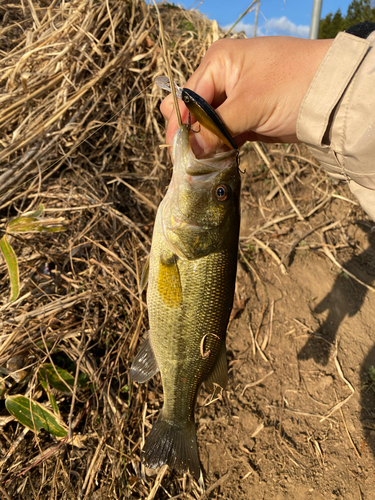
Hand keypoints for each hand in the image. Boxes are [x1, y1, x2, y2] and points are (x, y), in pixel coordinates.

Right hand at [160, 36, 332, 156]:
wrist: (332, 96)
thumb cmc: (292, 86)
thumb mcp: (249, 105)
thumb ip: (215, 129)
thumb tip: (189, 153)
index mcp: (217, 63)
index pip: (186, 97)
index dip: (180, 125)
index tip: (179, 153)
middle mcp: (221, 79)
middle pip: (192, 112)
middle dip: (189, 135)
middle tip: (192, 160)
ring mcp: (233, 100)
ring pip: (206, 127)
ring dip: (204, 145)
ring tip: (204, 164)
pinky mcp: (244, 118)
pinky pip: (222, 135)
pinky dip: (219, 148)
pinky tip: (218, 160)